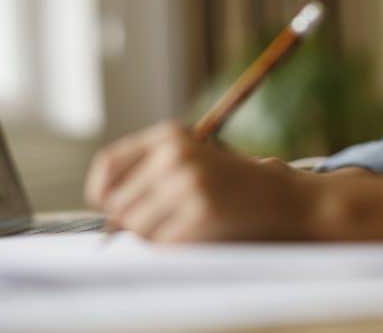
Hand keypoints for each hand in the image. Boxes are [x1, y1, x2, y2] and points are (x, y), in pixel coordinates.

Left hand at [84, 121, 316, 242]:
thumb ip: (149, 174)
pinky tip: (196, 234)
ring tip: (183, 225)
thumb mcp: (190, 159)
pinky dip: (173, 247)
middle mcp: (174, 153)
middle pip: (118, 203)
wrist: (281, 196)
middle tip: (161, 221)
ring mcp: (188, 182)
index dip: (101, 191)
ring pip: (137, 227)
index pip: (108, 164)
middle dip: (132, 221)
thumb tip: (108, 213)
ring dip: (153, 236)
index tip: (108, 207)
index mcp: (169, 134)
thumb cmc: (231, 182)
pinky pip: (162, 244)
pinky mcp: (201, 211)